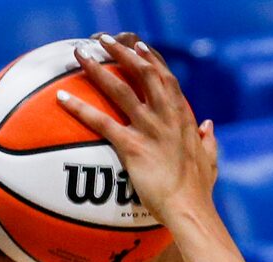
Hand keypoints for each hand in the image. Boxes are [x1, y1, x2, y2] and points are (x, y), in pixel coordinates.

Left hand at [59, 36, 217, 229]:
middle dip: (122, 52)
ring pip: (119, 89)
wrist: (190, 211)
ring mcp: (149, 129)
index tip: (140, 47)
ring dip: (98, 68)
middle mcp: (165, 117)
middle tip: (105, 41)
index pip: (166, 79)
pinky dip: (79, 109)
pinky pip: (101, 122)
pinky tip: (62, 98)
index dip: (152, 60)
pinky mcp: (132, 147)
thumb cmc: (199, 192)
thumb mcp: (210, 161)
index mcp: (183, 118)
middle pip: (142, 73)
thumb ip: (209, 140)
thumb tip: (209, 124)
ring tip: (80, 54)